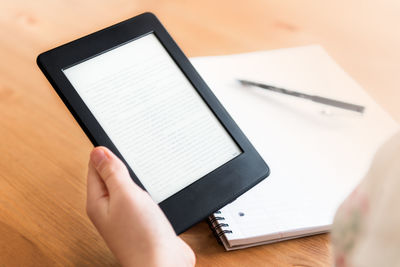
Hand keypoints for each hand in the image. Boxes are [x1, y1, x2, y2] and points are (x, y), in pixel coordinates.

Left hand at [86, 146, 194, 266]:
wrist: (163, 263)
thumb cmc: (141, 235)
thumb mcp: (124, 195)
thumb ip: (112, 173)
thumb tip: (98, 152)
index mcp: (99, 201)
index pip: (95, 168)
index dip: (104, 152)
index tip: (112, 135)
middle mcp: (110, 209)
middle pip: (110, 178)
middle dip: (118, 163)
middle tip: (125, 147)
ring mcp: (127, 216)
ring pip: (127, 188)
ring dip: (132, 177)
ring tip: (135, 163)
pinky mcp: (143, 221)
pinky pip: (141, 199)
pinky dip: (145, 190)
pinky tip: (151, 187)